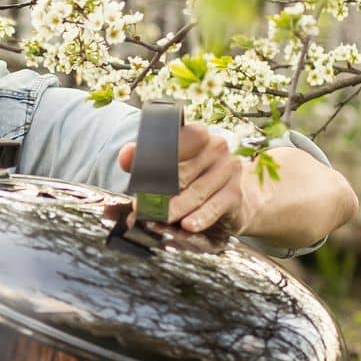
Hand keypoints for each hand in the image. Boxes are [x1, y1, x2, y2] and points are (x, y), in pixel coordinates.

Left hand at [118, 122, 248, 233]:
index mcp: (196, 135)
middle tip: (139, 208)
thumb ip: (144, 159)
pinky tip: (187, 226)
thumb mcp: (170, 166)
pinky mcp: (235, 193)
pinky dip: (199, 217)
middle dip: (158, 192)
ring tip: (156, 219)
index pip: (173, 140)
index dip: (152, 158)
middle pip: (180, 171)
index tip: (137, 177)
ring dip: (174, 208)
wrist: (234, 200)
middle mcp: (216, 147)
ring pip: (195, 192)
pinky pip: (214, 206)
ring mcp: (228, 169)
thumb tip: (125, 157)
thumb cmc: (194, 179)